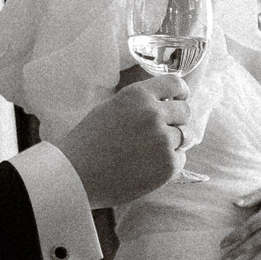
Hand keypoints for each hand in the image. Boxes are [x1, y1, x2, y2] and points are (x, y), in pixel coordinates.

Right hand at [58, 74, 190, 207]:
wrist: (75, 176)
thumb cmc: (88, 144)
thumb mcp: (111, 108)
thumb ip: (140, 104)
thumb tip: (167, 105)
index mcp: (137, 95)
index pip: (176, 83)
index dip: (180, 93)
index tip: (179, 100)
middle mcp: (153, 113)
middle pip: (185, 111)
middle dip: (176, 121)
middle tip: (159, 133)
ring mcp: (162, 140)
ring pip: (183, 136)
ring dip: (171, 143)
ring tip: (146, 153)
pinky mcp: (168, 165)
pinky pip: (180, 159)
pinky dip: (168, 164)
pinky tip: (146, 168)